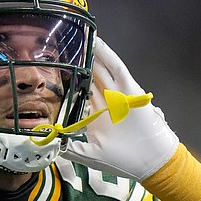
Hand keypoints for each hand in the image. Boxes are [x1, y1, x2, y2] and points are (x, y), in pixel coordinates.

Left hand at [64, 37, 178, 180]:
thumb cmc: (122, 160)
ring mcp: (118, 94)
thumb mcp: (89, 154)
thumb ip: (70, 147)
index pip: (80, 91)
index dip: (69, 79)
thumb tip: (50, 143)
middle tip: (62, 45)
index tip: (54, 68)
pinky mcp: (130, 90)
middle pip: (90, 75)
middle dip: (78, 62)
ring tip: (79, 37)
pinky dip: (108, 56)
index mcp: (97, 113)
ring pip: (102, 68)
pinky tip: (98, 43)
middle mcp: (107, 100)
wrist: (150, 163)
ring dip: (92, 53)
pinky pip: (118, 69)